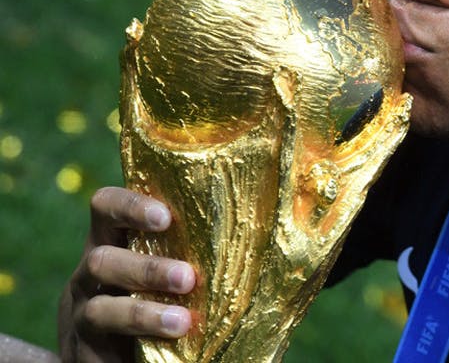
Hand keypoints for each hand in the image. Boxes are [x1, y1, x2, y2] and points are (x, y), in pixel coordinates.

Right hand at [58, 187, 195, 362]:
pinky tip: (171, 339)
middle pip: (101, 259)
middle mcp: (90, 273)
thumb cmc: (160, 296)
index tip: (166, 217)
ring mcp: (83, 311)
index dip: (130, 206)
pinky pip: (100, 342)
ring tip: (182, 321)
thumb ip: (192, 249)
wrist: (122, 353)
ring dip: (142, 313)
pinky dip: (137, 337)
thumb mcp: (169, 268)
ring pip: (101, 309)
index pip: (106, 207)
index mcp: (111, 241)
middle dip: (146, 269)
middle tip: (187, 278)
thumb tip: (260, 230)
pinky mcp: (84, 349)